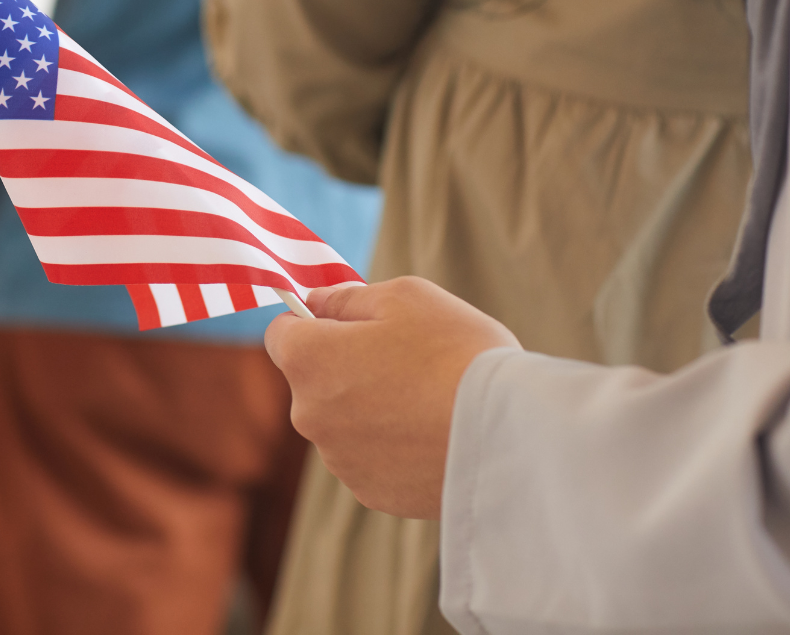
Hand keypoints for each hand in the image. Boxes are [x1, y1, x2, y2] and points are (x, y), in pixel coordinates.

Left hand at [264, 277, 519, 518]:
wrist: (508, 435)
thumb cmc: (456, 353)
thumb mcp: (403, 296)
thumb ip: (347, 298)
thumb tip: (316, 303)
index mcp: (308, 360)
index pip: (281, 334)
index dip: (311, 322)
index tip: (346, 322)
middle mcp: (309, 414)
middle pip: (314, 381)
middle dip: (345, 367)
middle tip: (405, 359)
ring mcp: (339, 459)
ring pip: (343, 422)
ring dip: (369, 409)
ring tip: (427, 400)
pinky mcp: (371, 493)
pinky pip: (370, 458)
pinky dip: (391, 447)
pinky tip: (432, 435)